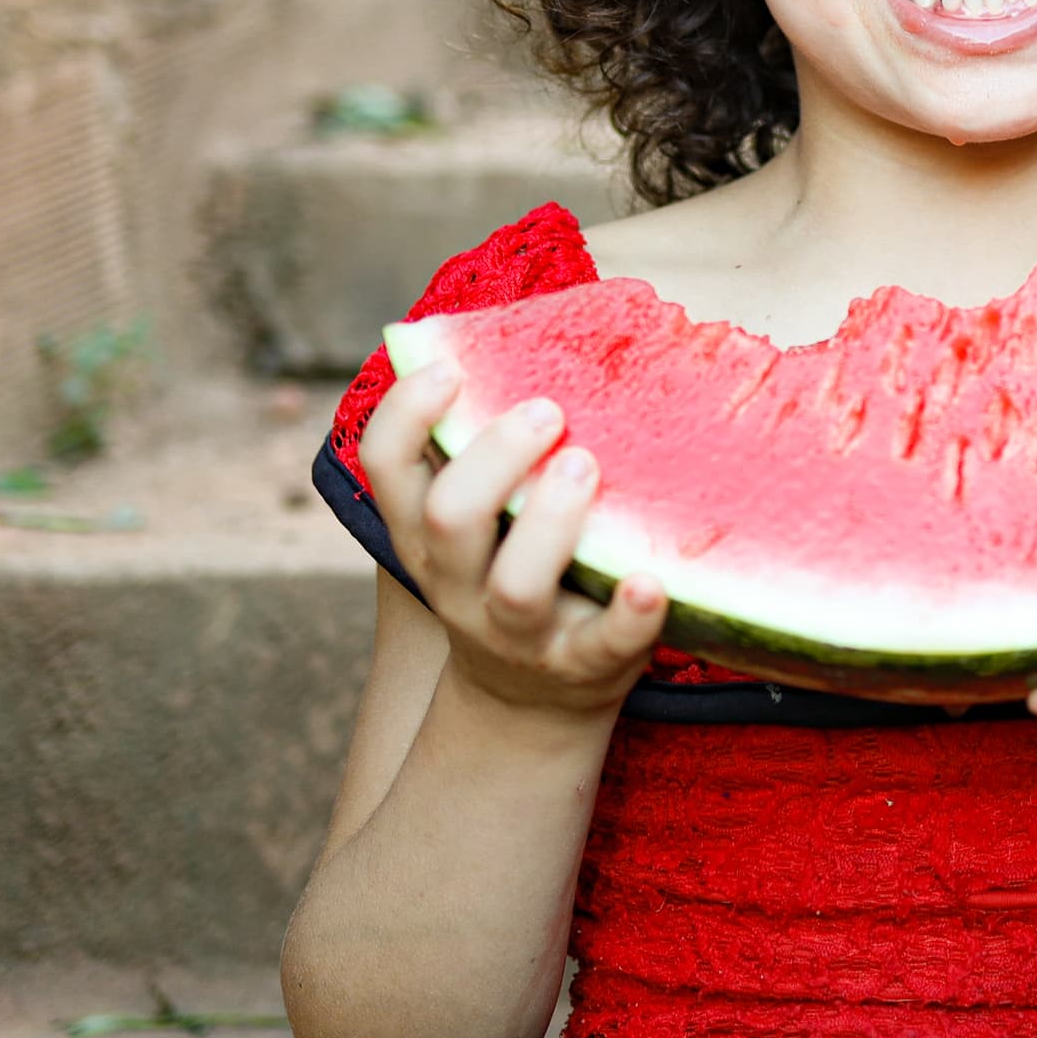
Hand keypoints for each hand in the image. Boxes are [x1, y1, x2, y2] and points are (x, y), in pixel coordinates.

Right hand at [366, 357, 665, 717]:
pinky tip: (651, 582)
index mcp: (426, 537)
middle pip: (449, 520)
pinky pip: (602, 645)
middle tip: (547, 410)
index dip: (405, 414)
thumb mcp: (475, 525)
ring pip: (515, 586)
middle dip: (494, 459)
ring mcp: (519, 634)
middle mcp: (459, 584)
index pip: (385, 469)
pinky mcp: (583, 667)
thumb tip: (508, 333)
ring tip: (586, 466)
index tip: (449, 368)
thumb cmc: (506, 573)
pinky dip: (627, 615)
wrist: (529, 704)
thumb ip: (475, 453)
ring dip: (550, 523)